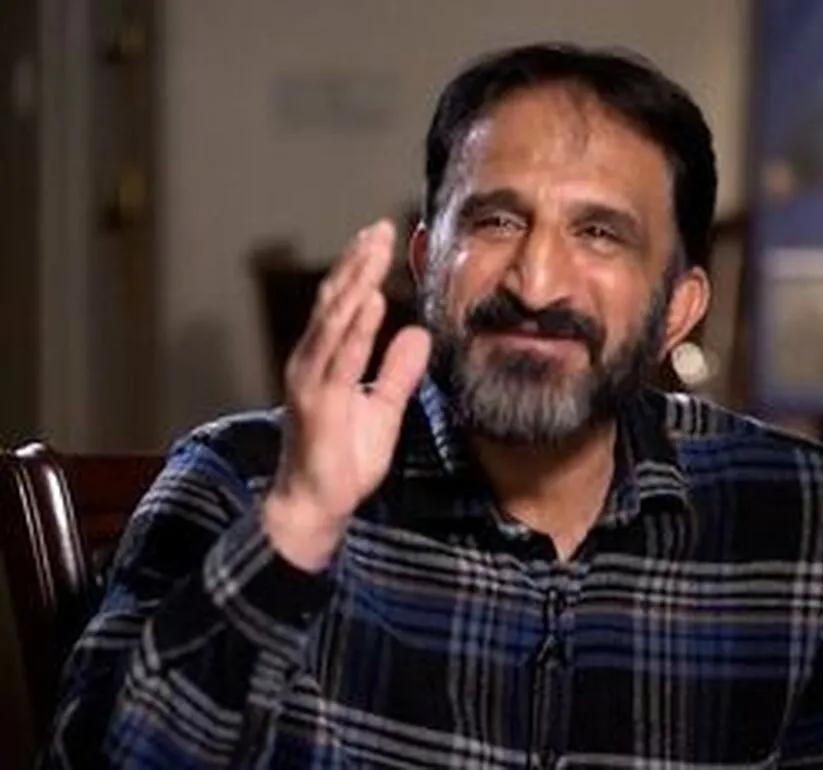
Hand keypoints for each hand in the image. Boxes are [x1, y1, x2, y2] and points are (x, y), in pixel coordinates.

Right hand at [264, 220, 430, 571]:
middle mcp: (312, 362)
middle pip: (335, 301)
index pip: (343, 305)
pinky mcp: (316, 402)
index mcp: (326, 360)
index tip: (380, 237)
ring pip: (335, 320)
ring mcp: (311, 380)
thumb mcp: (384, 408)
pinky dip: (356, 327)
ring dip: (355, 281)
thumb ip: (397, 370)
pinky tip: (371, 300)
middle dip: (358, 262)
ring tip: (375, 249)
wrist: (316, 505)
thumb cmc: (344, 459)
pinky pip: (340, 358)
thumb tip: (418, 333)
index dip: (360, 269)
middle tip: (380, 227)